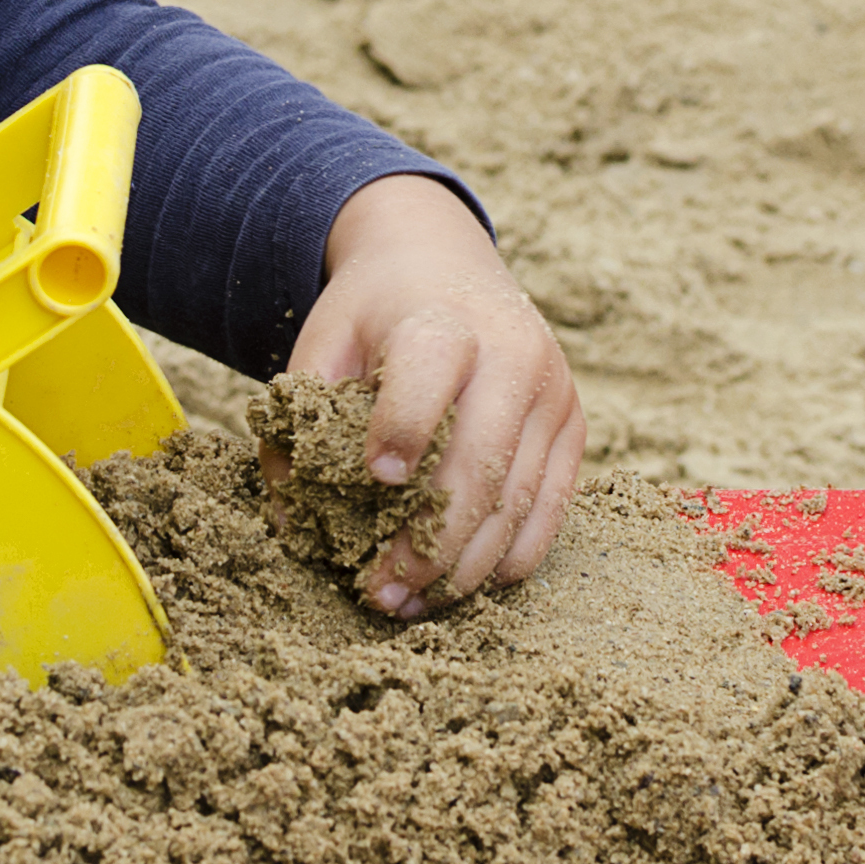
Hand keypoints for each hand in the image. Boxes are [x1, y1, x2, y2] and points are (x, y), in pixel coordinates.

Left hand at [284, 175, 585, 616]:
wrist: (444, 259)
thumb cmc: (375, 311)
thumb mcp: (324, 339)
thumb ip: (300, 419)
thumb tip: (291, 518)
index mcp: (443, 321)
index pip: (429, 375)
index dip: (404, 428)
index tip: (374, 480)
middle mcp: (512, 355)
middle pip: (479, 463)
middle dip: (427, 542)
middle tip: (378, 594)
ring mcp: (552, 394)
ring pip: (517, 500)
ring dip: (462, 567)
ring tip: (409, 603)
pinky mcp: (573, 427)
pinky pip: (550, 510)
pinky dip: (506, 558)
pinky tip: (458, 585)